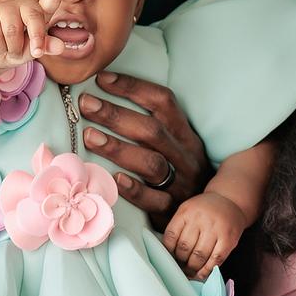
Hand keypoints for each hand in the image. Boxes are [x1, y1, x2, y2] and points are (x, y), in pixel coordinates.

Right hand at [0, 0, 68, 70]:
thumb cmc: (18, 48)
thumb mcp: (34, 50)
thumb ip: (47, 46)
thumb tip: (60, 46)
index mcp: (39, 12)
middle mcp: (24, 6)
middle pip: (34, 18)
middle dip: (37, 37)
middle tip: (37, 52)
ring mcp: (5, 9)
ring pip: (13, 31)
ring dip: (14, 48)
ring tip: (11, 48)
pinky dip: (0, 48)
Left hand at [78, 70, 208, 219]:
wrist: (208, 216)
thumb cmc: (180, 174)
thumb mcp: (177, 146)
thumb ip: (152, 127)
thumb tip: (107, 98)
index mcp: (186, 135)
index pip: (163, 102)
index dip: (133, 88)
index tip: (102, 79)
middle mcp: (185, 156)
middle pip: (152, 131)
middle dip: (116, 115)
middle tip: (86, 104)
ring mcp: (180, 184)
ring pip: (151, 163)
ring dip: (118, 148)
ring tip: (90, 136)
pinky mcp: (171, 210)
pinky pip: (154, 201)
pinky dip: (134, 190)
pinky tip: (115, 179)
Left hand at [162, 192, 245, 279]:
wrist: (230, 201)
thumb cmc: (205, 210)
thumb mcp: (187, 210)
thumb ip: (178, 227)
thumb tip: (169, 253)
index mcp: (186, 212)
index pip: (171, 236)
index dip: (168, 251)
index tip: (170, 257)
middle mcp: (200, 219)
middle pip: (184, 248)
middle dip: (181, 261)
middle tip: (181, 266)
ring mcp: (215, 229)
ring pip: (199, 256)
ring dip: (192, 268)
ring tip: (190, 271)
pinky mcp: (228, 240)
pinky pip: (215, 260)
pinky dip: (206, 270)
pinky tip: (201, 274)